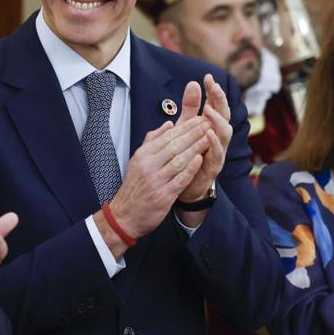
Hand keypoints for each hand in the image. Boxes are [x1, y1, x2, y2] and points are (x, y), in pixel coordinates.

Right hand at [101, 116, 209, 245]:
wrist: (125, 215)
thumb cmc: (134, 188)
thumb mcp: (137, 161)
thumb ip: (152, 141)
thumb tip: (168, 124)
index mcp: (143, 155)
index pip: (167, 137)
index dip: (186, 127)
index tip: (199, 119)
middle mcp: (148, 166)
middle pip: (175, 145)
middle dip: (194, 133)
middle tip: (208, 123)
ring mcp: (156, 181)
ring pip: (179, 160)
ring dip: (196, 148)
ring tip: (209, 138)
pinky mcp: (163, 196)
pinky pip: (180, 179)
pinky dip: (191, 169)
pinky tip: (200, 159)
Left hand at [177, 74, 231, 202]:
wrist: (184, 187)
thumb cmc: (188, 155)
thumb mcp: (186, 128)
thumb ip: (190, 107)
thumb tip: (193, 83)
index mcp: (211, 126)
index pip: (216, 105)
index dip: (213, 91)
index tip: (207, 77)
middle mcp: (218, 137)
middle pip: (224, 115)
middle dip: (220, 100)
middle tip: (213, 86)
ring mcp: (218, 152)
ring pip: (225, 133)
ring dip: (218, 120)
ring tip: (208, 109)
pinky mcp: (214, 166)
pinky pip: (217, 153)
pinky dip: (213, 143)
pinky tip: (207, 133)